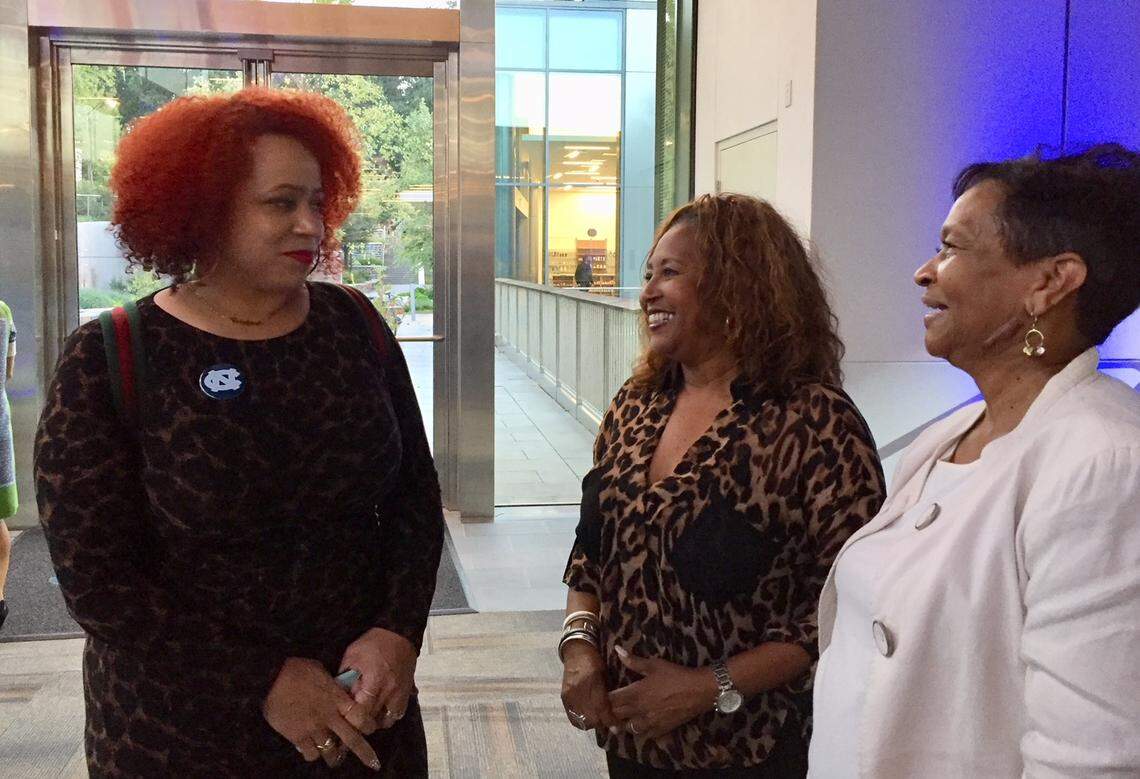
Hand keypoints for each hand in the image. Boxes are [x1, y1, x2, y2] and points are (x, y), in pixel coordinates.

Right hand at [263, 657, 380, 770]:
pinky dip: (313, 754)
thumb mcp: (323, 673)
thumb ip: (332, 687)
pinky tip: (311, 750)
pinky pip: (310, 754)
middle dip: (364, 753)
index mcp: (338, 699)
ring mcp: (314, 729)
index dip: (368, 725)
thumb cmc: (298, 669)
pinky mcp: (297, 737)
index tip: (370, 729)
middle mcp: (329, 717)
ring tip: (334, 759)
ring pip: (331, 752)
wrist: (273, 677)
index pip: (361, 717)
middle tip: (373, 764)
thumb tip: (336, 690)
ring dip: (334, 756)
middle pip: (352, 740)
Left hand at [339, 628, 417, 731]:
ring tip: (367, 716)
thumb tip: (336, 696)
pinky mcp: (408, 691)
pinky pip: (399, 712)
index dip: (351, 721)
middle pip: (374, 720)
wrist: (398, 632)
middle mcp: (390, 691)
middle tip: (351, 722)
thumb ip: (344, 677)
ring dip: (377, 721)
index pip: (362, 713)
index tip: (343, 722)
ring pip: (388, 720)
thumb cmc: (372, 643)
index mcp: (374, 682)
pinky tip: (381, 709)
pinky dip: (389, 714)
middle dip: (362, 724)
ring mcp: (401, 693)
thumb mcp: (352, 656)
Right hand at [560, 641, 618, 731]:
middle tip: (610, 724)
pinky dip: (581, 721)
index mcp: (593, 680)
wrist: (576, 652)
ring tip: (600, 721)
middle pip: (592, 717)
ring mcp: (569, 694)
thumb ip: (609, 693)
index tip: (618, 727)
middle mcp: (579, 689)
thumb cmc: (595, 660)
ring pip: (582, 719)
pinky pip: (572, 717)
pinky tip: (588, 719)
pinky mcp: (563, 698)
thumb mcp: (605, 674)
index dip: (611, 720)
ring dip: (593, 723)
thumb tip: (616, 713)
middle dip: (603, 723)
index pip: (602, 707)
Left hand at [607, 646, 717, 739]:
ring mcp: (650, 722)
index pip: (611, 701)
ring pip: (629, 729)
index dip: (605, 698)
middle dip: (612, 712)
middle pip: (617, 716)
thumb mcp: (654, 665)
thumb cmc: (675, 675)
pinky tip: (643, 725)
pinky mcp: (662, 730)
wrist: (699, 691)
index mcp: (635, 694)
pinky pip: (646, 736)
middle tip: (612, 706)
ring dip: (625, 723)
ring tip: (625, 717)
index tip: (605, 694)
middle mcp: (639, 711)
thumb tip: (616, 649)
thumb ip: (633, 661)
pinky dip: (642, 732)